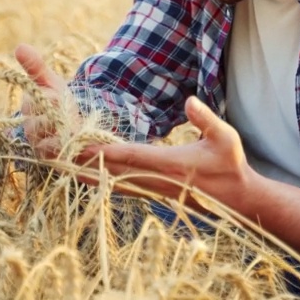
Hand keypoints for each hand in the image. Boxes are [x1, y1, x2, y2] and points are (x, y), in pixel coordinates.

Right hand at [15, 43, 69, 159]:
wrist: (69, 126)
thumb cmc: (57, 102)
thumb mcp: (51, 83)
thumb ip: (36, 67)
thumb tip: (20, 47)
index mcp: (29, 107)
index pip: (40, 102)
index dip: (54, 99)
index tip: (61, 97)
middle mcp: (30, 128)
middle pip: (43, 124)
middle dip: (60, 119)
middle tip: (71, 117)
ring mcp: (39, 145)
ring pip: (50, 142)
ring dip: (66, 137)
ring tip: (77, 132)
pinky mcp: (49, 159)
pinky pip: (57, 156)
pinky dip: (70, 150)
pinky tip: (79, 145)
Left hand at [75, 96, 254, 210]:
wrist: (238, 200)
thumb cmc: (232, 165)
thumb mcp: (225, 137)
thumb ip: (205, 118)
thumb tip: (189, 100)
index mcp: (171, 165)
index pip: (131, 156)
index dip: (106, 151)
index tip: (83, 145)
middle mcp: (158, 180)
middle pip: (116, 171)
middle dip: (88, 163)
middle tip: (61, 154)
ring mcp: (156, 191)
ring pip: (117, 183)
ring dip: (92, 176)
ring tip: (67, 167)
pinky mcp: (156, 196)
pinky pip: (125, 189)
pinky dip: (106, 183)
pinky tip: (91, 179)